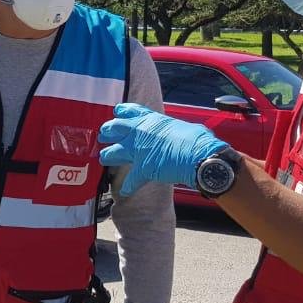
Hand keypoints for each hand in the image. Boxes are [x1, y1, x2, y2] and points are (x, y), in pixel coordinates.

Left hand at [98, 103, 226, 196]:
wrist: (199, 155)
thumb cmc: (196, 139)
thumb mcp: (180, 126)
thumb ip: (170, 129)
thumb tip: (176, 133)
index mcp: (150, 119)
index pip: (126, 111)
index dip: (119, 114)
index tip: (116, 116)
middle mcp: (139, 132)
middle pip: (113, 129)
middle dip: (106, 133)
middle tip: (103, 136)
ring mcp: (138, 151)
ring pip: (111, 153)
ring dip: (107, 157)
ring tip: (104, 159)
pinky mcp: (142, 169)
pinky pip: (130, 181)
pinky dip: (128, 187)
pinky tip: (124, 191)